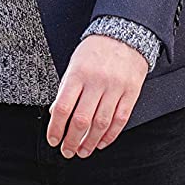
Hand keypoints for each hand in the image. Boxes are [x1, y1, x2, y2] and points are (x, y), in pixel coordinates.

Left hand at [46, 34, 148, 157]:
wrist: (126, 33)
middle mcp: (97, 82)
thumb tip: (56, 114)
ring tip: (83, 151)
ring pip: (101, 124)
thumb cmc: (96, 49)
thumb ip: (66, 88)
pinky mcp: (131, 92)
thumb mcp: (75, 63)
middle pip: (81, 120)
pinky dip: (110, 135)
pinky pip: (120, 120)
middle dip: (72, 141)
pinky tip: (101, 142)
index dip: (56, 128)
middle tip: (67, 151)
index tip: (53, 140)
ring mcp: (115, 88)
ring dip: (90, 142)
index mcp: (78, 73)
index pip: (63, 107)